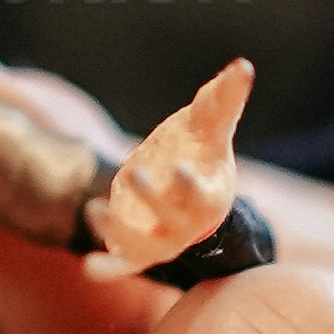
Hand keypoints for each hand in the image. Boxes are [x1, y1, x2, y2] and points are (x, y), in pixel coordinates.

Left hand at [80, 53, 250, 270]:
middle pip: (171, 219)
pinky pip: (123, 265)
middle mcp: (188, 225)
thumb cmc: (200, 153)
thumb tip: (244, 66)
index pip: (205, 199)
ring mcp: (161, 240)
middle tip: (134, 172)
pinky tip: (90, 266)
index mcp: (211, 197)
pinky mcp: (135, 249)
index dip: (193, 188)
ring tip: (94, 210)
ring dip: (118, 231)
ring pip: (142, 245)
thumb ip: (225, 100)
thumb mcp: (209, 126)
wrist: (178, 185)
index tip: (180, 170)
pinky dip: (108, 268)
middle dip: (153, 199)